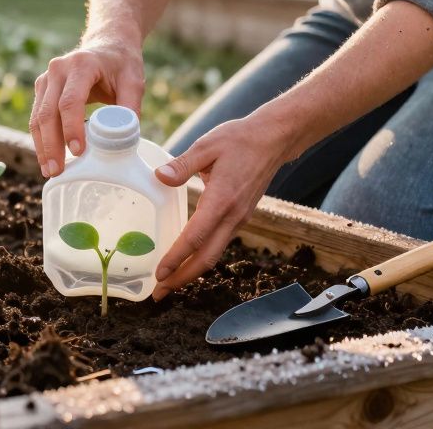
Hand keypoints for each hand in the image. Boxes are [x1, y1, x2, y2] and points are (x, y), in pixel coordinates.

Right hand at [30, 33, 144, 177]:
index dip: (71, 128)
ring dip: (41, 146)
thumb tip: (125, 138)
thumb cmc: (121, 64)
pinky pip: (37, 117)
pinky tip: (48, 157)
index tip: (78, 152)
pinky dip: (41, 139)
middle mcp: (58, 70)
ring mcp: (46, 78)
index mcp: (81, 65)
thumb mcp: (133, 81)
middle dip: (51, 145)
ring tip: (50, 170)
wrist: (107, 44)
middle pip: (48, 112)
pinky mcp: (42, 88)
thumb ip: (130, 107)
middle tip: (57, 171)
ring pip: (37, 117)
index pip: (70, 101)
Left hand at [150, 111, 302, 299]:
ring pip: (214, 254)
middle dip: (182, 278)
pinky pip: (219, 243)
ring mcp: (239, 218)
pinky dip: (202, 257)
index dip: (176, 259)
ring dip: (191, 272)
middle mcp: (232, 216)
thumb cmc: (240, 139)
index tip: (158, 274)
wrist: (274, 139)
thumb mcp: (207, 146)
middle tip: (159, 293)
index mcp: (221, 200)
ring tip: (169, 282)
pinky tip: (188, 258)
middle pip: (206, 258)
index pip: (195, 237)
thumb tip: (159, 177)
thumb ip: (182, 165)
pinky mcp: (241, 216)